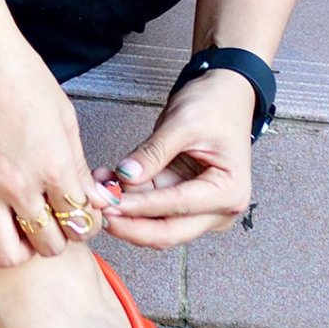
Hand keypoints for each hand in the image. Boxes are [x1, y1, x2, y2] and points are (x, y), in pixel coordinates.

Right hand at [0, 22, 117, 267]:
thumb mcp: (64, 116)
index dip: (87, 222)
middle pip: (49, 245)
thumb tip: (94, 199)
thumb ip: (78, 165)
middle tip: (57, 220)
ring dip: (23, 246)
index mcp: (52, 165)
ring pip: (8, 253)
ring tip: (27, 226)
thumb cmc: (19, 73)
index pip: (80, 221)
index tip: (83, 214)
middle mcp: (18, 185)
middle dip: (59, 237)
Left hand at [93, 69, 255, 247]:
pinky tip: (109, 181)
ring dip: (126, 211)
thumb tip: (125, 177)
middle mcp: (219, 209)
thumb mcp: (183, 122)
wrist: (225, 96)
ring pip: (156, 224)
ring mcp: (202, 209)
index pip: (177, 207)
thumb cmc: (215, 106)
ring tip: (100, 187)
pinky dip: (130, 199)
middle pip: (168, 231)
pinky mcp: (183, 202)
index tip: (110, 201)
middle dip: (130, 223)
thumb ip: (154, 152)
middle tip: (100, 209)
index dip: (140, 207)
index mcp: (229, 191)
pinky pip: (153, 209)